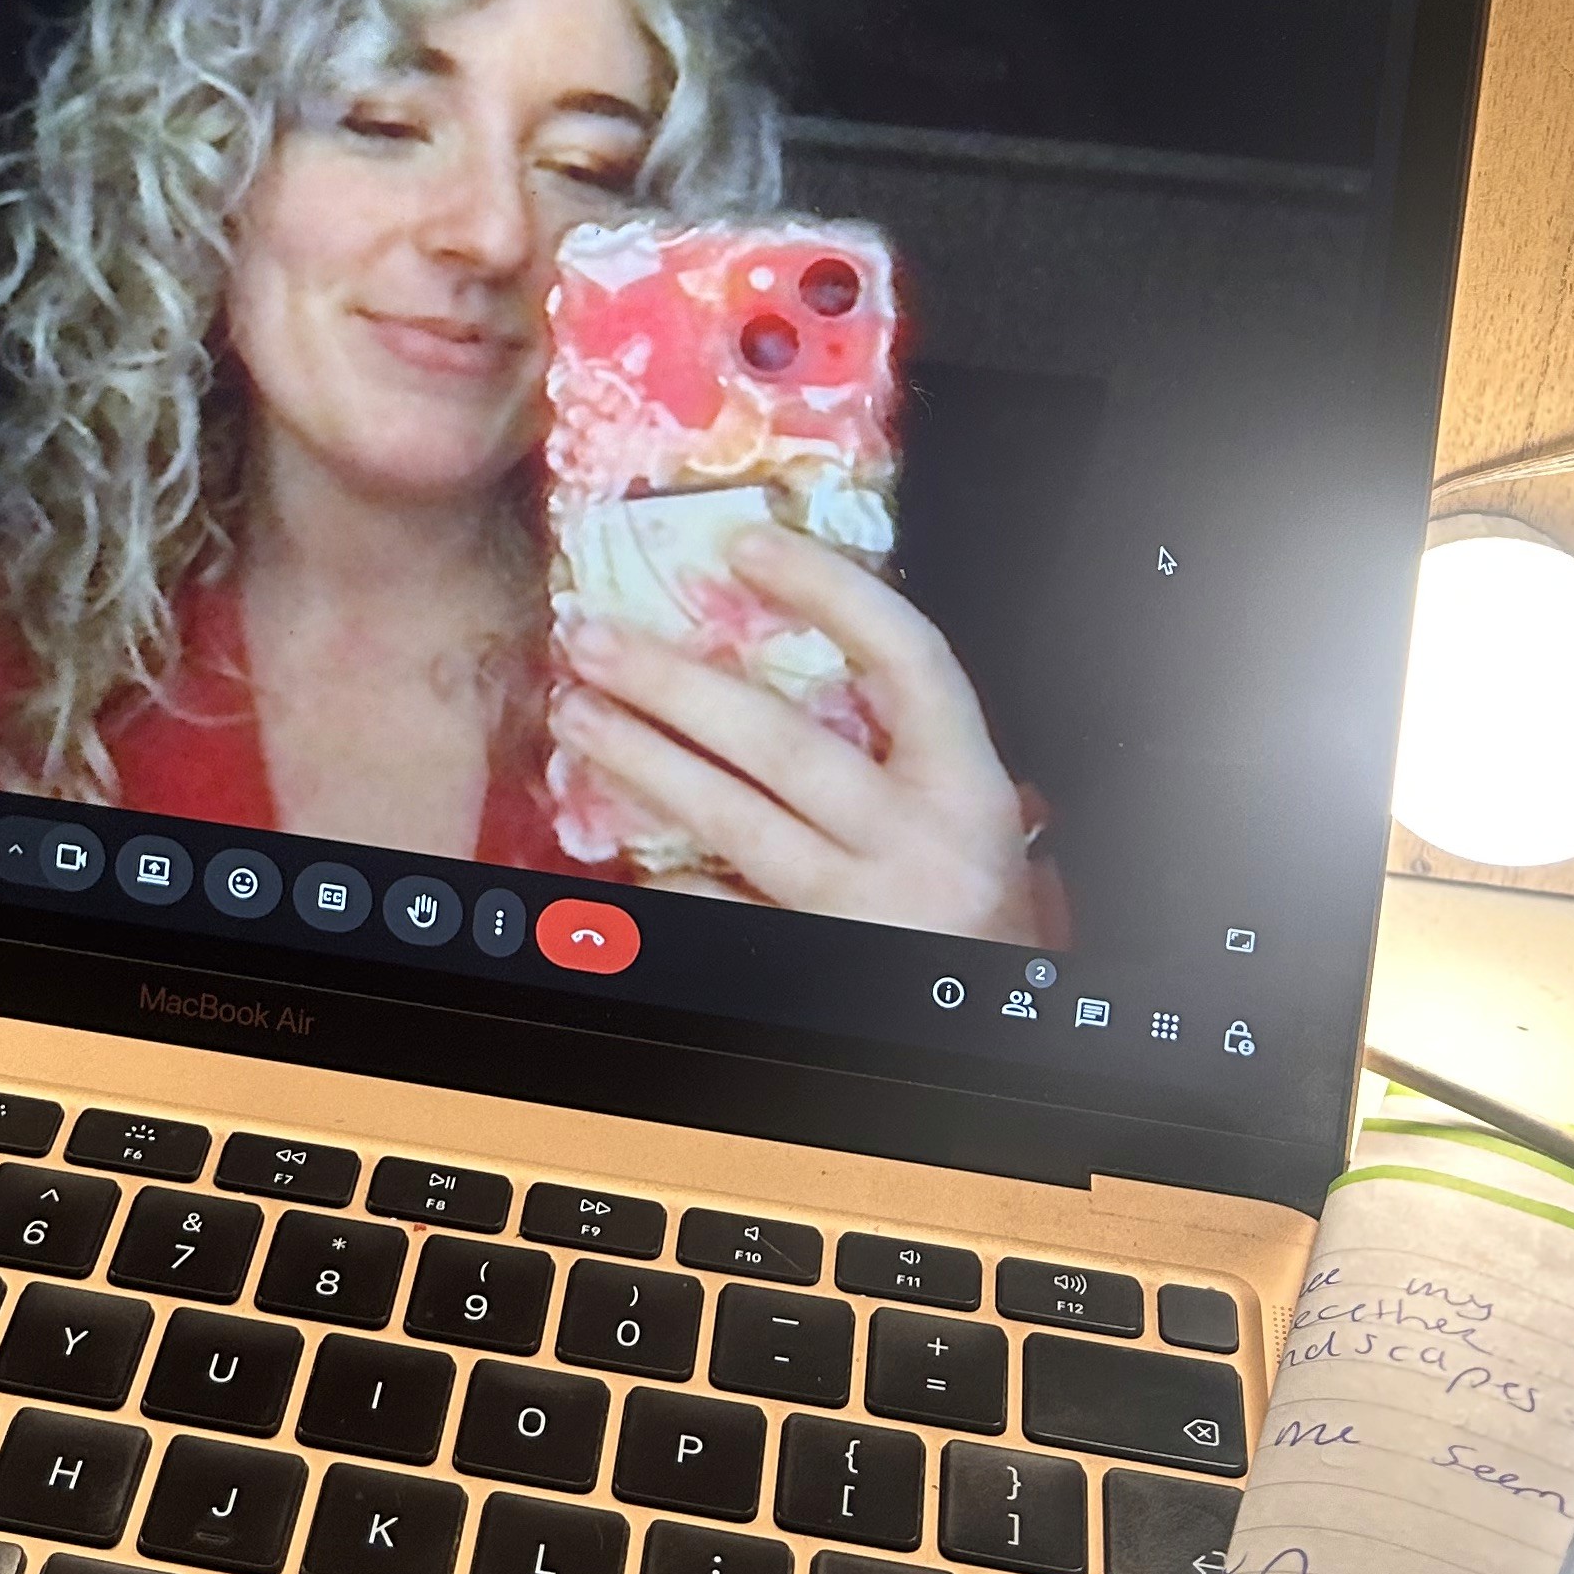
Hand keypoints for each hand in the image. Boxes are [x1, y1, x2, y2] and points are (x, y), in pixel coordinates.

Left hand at [550, 524, 1041, 937]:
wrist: (996, 1028)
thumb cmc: (975, 903)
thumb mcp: (963, 813)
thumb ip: (899, 743)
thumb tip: (775, 633)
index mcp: (968, 785)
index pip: (908, 657)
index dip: (829, 590)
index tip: (745, 545)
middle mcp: (918, 845)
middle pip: (782, 743)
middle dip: (674, 684)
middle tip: (592, 638)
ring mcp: (861, 913)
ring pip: (733, 822)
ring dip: (643, 760)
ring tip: (576, 715)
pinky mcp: (812, 966)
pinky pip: (719, 912)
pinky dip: (669, 879)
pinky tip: (622, 853)